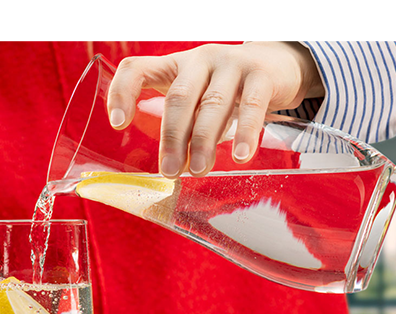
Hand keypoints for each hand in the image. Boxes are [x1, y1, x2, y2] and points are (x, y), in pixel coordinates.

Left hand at [107, 41, 323, 178]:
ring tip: (199, 170)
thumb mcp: (198, 98)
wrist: (277, 65)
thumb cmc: (228, 89)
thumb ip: (184, 126)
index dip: (122, 93)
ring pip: (212, 104)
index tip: (118, 124)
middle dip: (172, 138)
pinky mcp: (260, 75)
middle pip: (179, 97)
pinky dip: (245, 133)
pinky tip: (240, 156)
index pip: (137, 69)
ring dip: (203, 141)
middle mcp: (199, 60)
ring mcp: (231, 64)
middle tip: (170, 172)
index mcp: (175, 65)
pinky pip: (251, 106)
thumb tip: (174, 170)